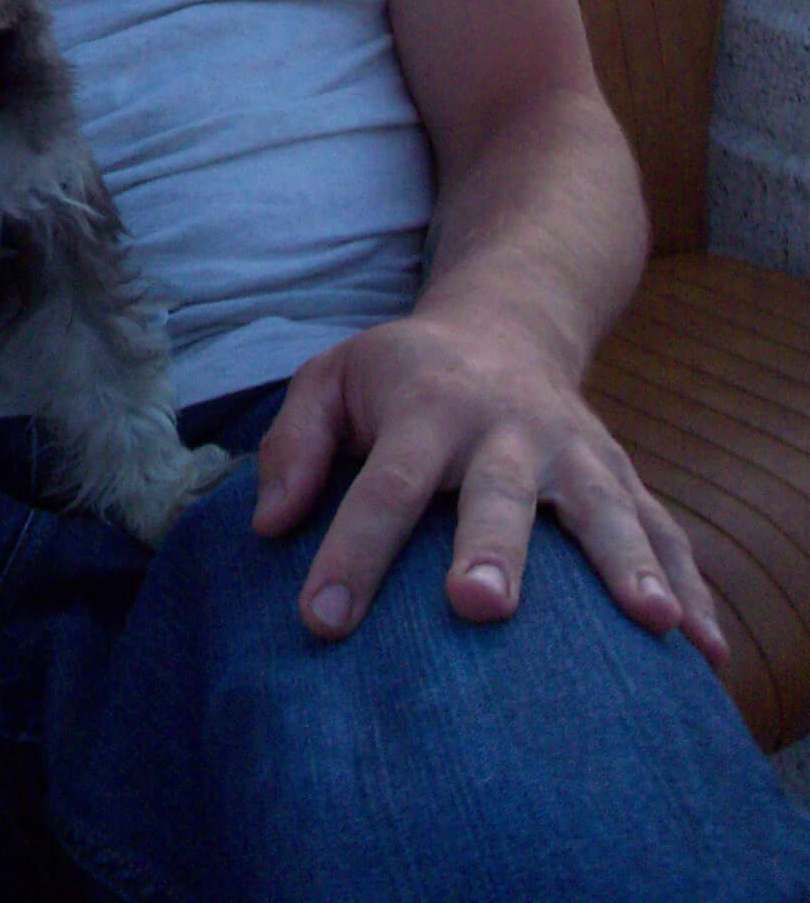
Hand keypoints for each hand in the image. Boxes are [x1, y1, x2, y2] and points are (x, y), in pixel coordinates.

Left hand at [250, 308, 728, 667]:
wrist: (507, 321)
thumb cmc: (402, 373)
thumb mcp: (330, 378)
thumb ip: (292, 444)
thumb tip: (269, 527)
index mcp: (427, 404)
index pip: (384, 484)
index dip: (351, 552)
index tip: (321, 620)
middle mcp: (505, 427)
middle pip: (496, 492)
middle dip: (492, 548)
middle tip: (479, 606)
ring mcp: (572, 452)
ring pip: (601, 507)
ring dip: (624, 563)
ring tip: (650, 624)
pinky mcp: (619, 475)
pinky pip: (662, 529)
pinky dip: (689, 585)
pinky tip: (701, 650)